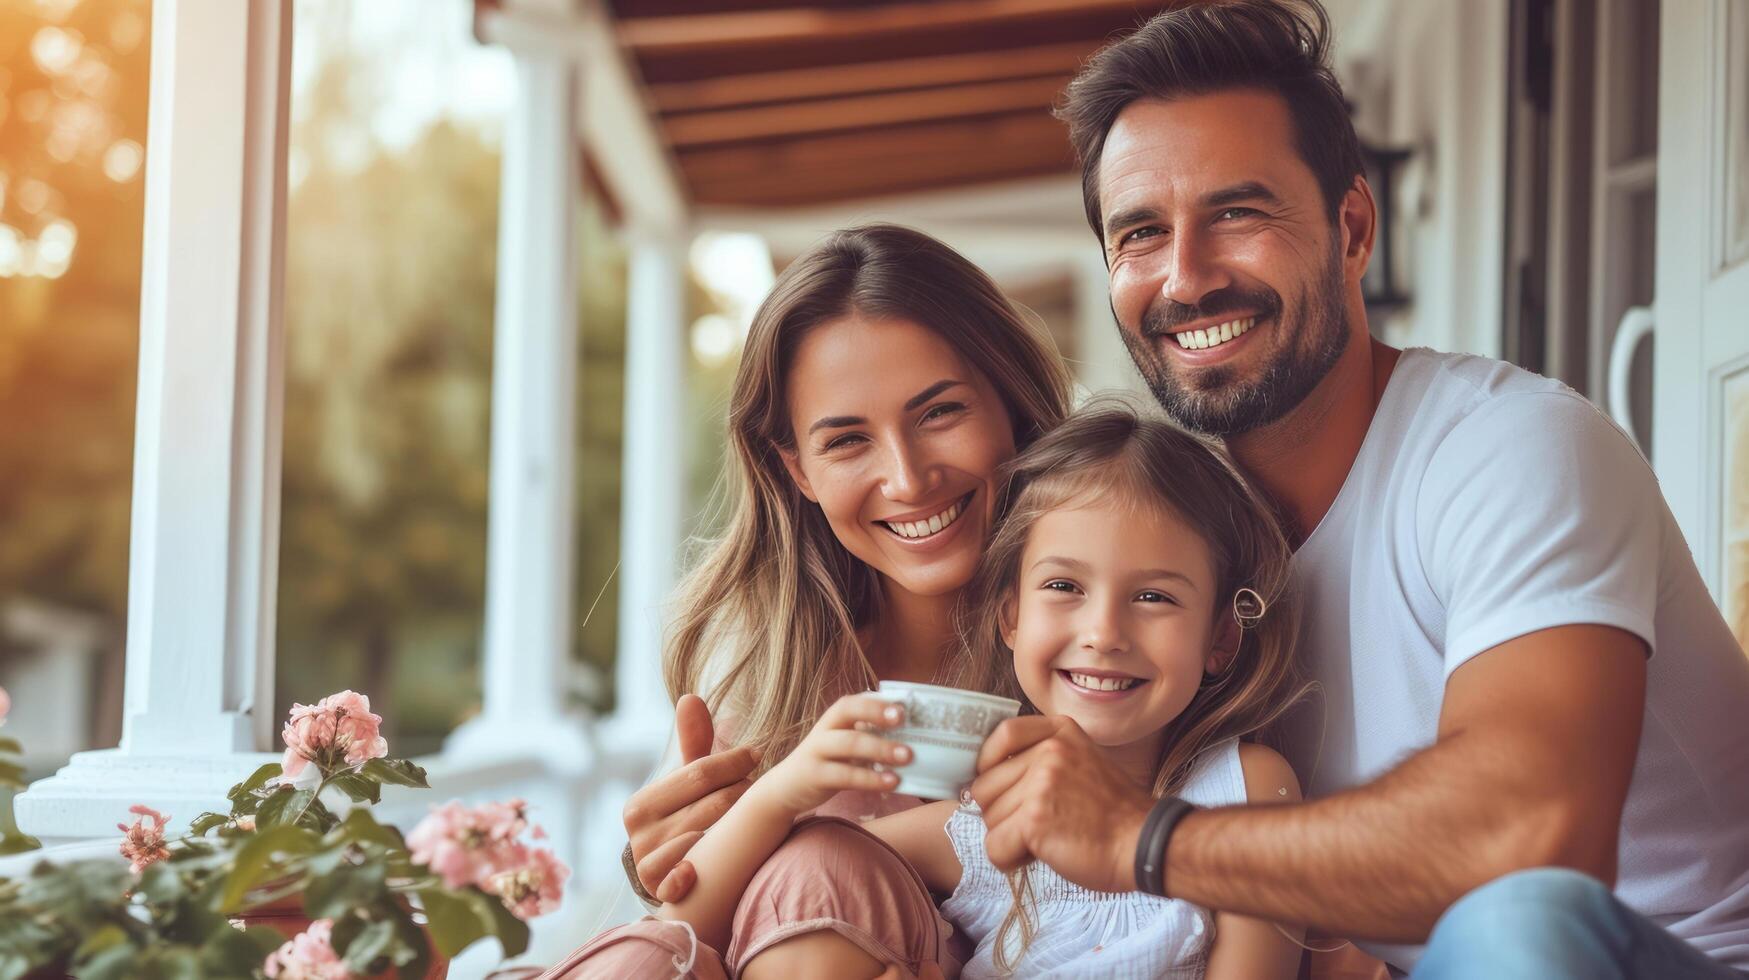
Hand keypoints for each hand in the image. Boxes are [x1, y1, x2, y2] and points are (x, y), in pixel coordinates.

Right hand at [623, 694, 760, 901]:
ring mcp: (647, 865)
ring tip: (752, 816)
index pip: (699, 773)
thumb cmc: (687, 821)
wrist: (677, 879)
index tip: (757, 755)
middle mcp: (638, 834)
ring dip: (735, 827)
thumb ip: (693, 744)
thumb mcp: (687, 784)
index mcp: (641, 804)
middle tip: (760, 788)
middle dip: (741, 794)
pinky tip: (699, 868)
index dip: (734, 763)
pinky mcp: (660, 892)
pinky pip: (676, 880)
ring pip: (706, 837)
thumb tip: (690, 696)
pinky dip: (686, 875)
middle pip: (710, 805)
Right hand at [747, 694, 911, 818]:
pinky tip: (892, 782)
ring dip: (880, 749)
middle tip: (906, 722)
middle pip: (848, 714)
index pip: (852, 702)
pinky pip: (845, 775)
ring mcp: (817, 752)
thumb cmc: (826, 763)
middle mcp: (823, 730)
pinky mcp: (815, 776)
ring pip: (849, 744)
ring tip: (907, 757)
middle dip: (877, 715)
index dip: (876, 702)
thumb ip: (867, 736)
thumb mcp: (842, 745)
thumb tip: (913, 736)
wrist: (785, 789)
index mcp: (833, 720)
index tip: (903, 707)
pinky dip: (871, 778)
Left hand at [970, 715, 1153, 893]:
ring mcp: (1042, 783)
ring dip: (1009, 837)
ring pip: (988, 817)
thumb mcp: (1082, 762)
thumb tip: (981, 780)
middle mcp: (1050, 750)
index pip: (1003, 734)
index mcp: (1061, 732)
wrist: (1147, 845)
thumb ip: (1040, 760)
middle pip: (985, 784)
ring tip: (1046, 838)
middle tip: (1038, 825)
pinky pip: (994, 845)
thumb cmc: (1114, 814)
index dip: (989, 764)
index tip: (999, 786)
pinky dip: (1009, 859)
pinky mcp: (1035, 819)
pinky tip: (1038, 856)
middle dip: (1002, 812)